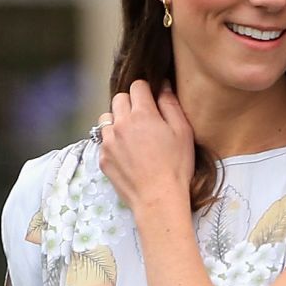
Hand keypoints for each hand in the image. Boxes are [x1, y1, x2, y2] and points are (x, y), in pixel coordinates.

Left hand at [96, 80, 193, 213]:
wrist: (158, 199)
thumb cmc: (176, 166)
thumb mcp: (183, 132)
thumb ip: (171, 105)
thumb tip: (163, 86)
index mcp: (142, 114)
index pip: (137, 86)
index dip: (147, 91)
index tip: (152, 101)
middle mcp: (121, 124)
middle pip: (119, 99)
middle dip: (131, 103)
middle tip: (144, 119)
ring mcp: (108, 141)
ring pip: (107, 118)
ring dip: (118, 121)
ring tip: (132, 136)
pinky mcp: (102, 157)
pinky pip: (103, 140)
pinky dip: (113, 141)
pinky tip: (127, 154)